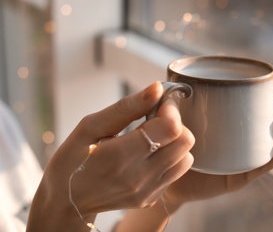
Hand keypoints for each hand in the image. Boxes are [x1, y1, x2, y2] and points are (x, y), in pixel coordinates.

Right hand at [27, 82, 194, 231]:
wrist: (67, 202)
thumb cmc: (73, 160)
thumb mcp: (90, 127)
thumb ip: (127, 107)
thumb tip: (157, 89)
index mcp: (121, 157)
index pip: (171, 128)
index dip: (170, 110)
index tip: (158, 103)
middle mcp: (140, 178)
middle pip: (185, 141)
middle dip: (175, 122)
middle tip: (154, 118)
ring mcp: (148, 191)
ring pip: (186, 157)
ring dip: (175, 141)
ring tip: (153, 136)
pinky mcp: (152, 198)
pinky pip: (177, 172)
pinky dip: (171, 157)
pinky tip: (150, 153)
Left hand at [162, 87, 272, 209]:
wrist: (168, 180)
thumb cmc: (174, 149)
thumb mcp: (178, 123)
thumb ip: (177, 105)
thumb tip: (179, 84)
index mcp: (233, 130)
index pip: (259, 114)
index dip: (272, 102)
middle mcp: (242, 145)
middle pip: (271, 127)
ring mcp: (243, 161)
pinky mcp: (240, 177)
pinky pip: (264, 166)